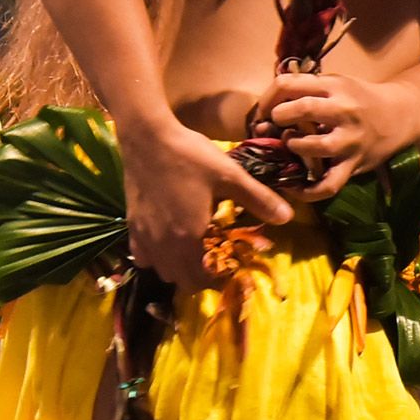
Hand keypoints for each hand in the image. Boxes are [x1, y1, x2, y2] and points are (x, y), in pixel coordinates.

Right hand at [123, 115, 293, 288]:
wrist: (147, 138)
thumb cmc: (190, 156)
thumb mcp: (230, 175)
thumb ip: (258, 199)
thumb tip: (288, 217)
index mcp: (189, 237)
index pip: (205, 279)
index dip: (222, 278)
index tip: (235, 267)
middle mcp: (164, 245)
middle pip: (184, 281)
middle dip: (204, 277)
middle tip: (219, 260)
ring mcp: (144, 237)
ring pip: (163, 271)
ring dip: (180, 269)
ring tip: (196, 252)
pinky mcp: (132, 226)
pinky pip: (143, 256)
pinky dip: (157, 258)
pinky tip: (168, 241)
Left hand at [257, 71, 413, 200]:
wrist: (400, 115)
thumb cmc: (360, 99)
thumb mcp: (336, 83)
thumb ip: (306, 88)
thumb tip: (267, 102)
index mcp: (335, 86)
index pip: (288, 84)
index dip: (268, 98)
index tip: (266, 110)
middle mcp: (344, 111)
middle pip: (301, 110)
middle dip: (278, 118)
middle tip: (274, 127)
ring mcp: (350, 140)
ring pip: (313, 147)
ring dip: (293, 146)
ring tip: (291, 145)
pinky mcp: (353, 165)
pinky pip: (328, 185)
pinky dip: (307, 191)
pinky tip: (293, 186)